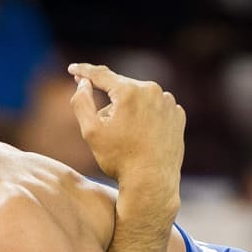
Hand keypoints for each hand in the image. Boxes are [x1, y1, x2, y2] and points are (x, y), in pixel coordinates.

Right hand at [68, 63, 185, 189]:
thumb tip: (82, 83)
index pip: (101, 75)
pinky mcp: (178, 116)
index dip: (84, 71)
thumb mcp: (91, 131)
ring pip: (139, 99)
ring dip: (129, 110)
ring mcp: (168, 103)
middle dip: (109, 102)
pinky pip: (156, 110)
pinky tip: (142, 137)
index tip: (73, 69)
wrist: (152, 182)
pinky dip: (146, 118)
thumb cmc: (119, 158)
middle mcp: (152, 91)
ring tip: (125, 138)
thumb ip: (81, 102)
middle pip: (122, 89)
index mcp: (129, 91)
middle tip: (103, 127)